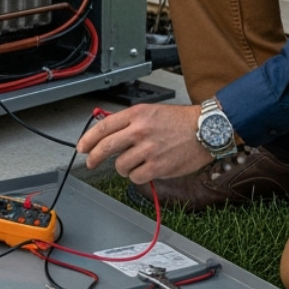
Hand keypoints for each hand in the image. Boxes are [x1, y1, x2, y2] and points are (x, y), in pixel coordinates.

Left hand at [77, 103, 209, 184]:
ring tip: (135, 163)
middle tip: (90, 162)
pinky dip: (137, 176)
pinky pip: (136, 177)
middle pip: (105, 147)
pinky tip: (146, 169)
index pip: (104, 127)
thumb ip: (130, 122)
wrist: (206, 130)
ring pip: (120, 165)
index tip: (82, 147)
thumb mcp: (152, 112)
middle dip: (93, 158)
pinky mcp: (158, 166)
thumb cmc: (180, 121)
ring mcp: (149, 149)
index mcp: (137, 115)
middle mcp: (140, 131)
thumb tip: (108, 134)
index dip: (88, 139)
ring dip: (123, 168)